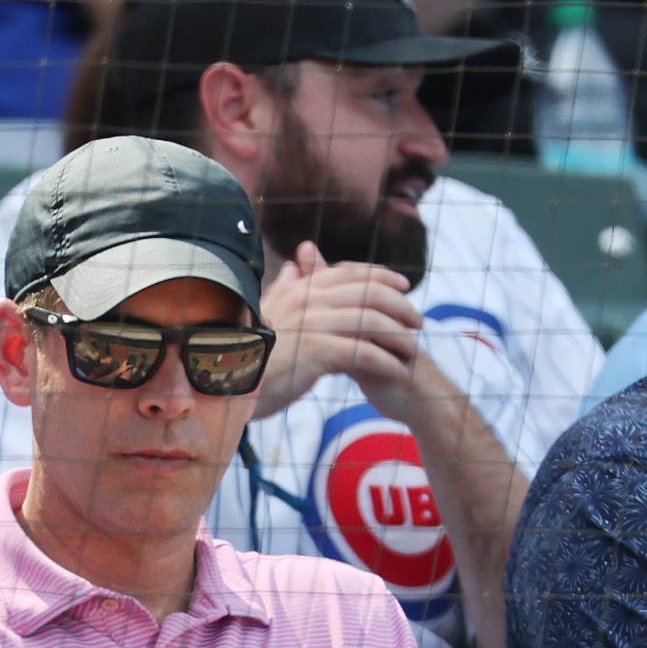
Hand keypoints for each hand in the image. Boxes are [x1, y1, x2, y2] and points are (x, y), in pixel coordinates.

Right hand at [254, 241, 422, 415]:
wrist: (227, 382)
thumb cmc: (248, 351)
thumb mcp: (270, 312)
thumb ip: (286, 288)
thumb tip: (296, 265)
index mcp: (300, 288)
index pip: (350, 272)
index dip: (381, 275)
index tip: (404, 285)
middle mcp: (308, 299)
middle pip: (368, 293)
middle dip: (400, 306)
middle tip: (418, 322)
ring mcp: (312, 323)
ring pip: (370, 321)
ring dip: (398, 337)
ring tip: (413, 351)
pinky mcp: (316, 350)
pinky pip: (362, 352)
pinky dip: (385, 362)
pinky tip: (398, 373)